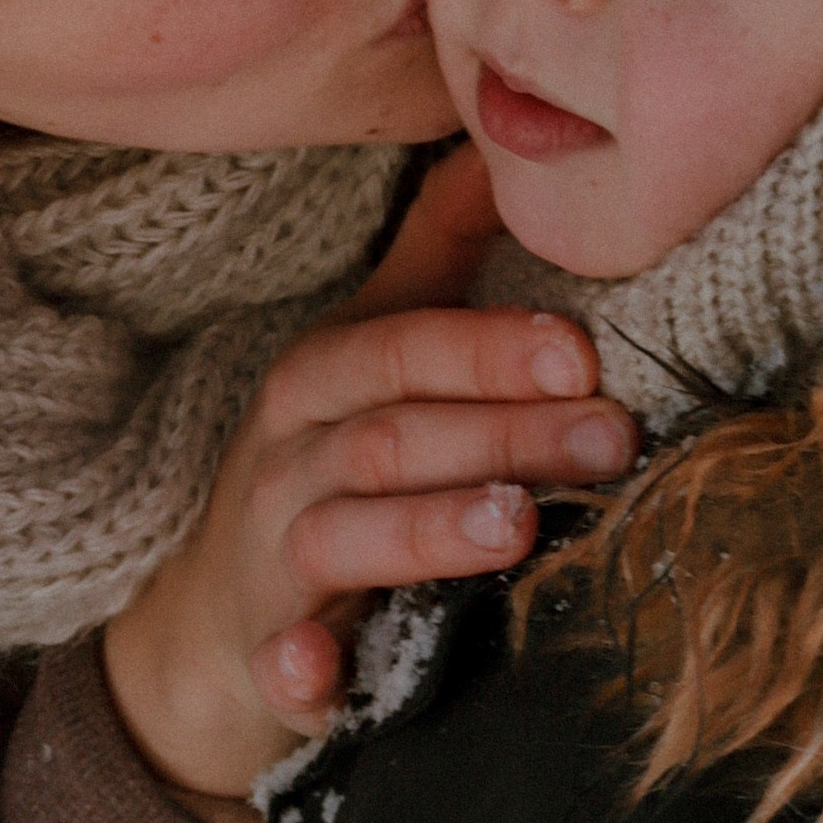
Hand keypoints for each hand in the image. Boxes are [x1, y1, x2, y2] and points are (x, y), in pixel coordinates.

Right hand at [101, 157, 636, 822]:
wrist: (212, 618)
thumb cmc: (326, 464)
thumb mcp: (370, 356)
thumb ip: (438, 257)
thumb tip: (500, 148)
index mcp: (323, 377)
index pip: (402, 346)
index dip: (488, 348)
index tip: (580, 354)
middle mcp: (290, 458)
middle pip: (391, 436)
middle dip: (502, 434)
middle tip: (610, 440)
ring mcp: (272, 560)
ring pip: (343, 535)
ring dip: (425, 530)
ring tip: (516, 527)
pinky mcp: (268, 660)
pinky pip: (276, 667)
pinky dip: (297, 670)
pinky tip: (323, 674)